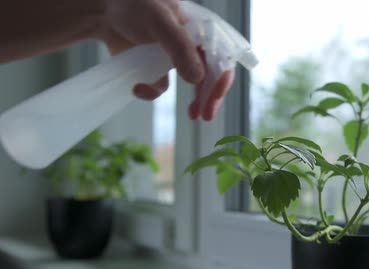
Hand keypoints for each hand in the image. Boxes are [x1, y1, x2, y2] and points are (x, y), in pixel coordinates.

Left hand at [98, 0, 233, 120]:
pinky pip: (161, 87)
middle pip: (211, 76)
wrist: (105, 10)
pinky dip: (150, 91)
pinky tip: (137, 87)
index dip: (221, 79)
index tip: (214, 97)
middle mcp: (193, 47)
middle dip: (210, 96)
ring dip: (193, 101)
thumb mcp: (161, 22)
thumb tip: (197, 79)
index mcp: (202, 32)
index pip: (220, 58)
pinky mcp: (157, 69)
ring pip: (192, 86)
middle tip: (206, 115)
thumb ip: (180, 49)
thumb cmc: (136, 5)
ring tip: (193, 115)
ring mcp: (176, 59)